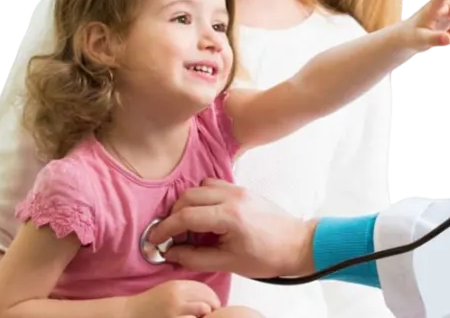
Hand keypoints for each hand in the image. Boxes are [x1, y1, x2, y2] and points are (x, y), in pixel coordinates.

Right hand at [123, 280, 221, 317]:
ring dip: (205, 316)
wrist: (129, 314)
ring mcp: (174, 311)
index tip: (214, 305)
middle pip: (207, 299)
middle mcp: (177, 296)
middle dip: (212, 307)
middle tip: (211, 314)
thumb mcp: (168, 291)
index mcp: (177, 286)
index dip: (212, 297)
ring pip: (203, 311)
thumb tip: (208, 300)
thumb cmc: (149, 304)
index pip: (204, 288)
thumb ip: (186, 292)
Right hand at [146, 178, 316, 278]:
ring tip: (188, 227)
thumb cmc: (266, 256)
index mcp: (230, 216)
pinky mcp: (242, 189)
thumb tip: (170, 252)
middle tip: (170, 235)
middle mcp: (233, 197)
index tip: (154, 240)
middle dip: (173, 215)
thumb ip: (195, 257)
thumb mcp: (228, 263)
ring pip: (200, 187)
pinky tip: (204, 217)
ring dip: (187, 204)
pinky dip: (202, 197)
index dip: (165, 228)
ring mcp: (238, 190)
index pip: (186, 216)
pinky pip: (214, 186)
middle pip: (188, 197)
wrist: (296, 244)